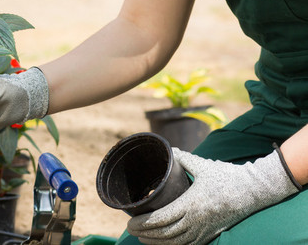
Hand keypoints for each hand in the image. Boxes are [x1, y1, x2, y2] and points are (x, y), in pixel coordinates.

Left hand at [127, 148, 299, 244]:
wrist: (254, 191)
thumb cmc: (228, 176)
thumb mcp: (204, 165)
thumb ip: (184, 158)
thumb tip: (169, 150)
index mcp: (192, 203)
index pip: (161, 218)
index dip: (144, 222)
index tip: (130, 221)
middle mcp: (197, 220)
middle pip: (165, 233)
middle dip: (145, 233)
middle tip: (131, 229)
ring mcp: (204, 229)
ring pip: (175, 242)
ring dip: (156, 242)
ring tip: (141, 238)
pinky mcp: (211, 234)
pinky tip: (162, 242)